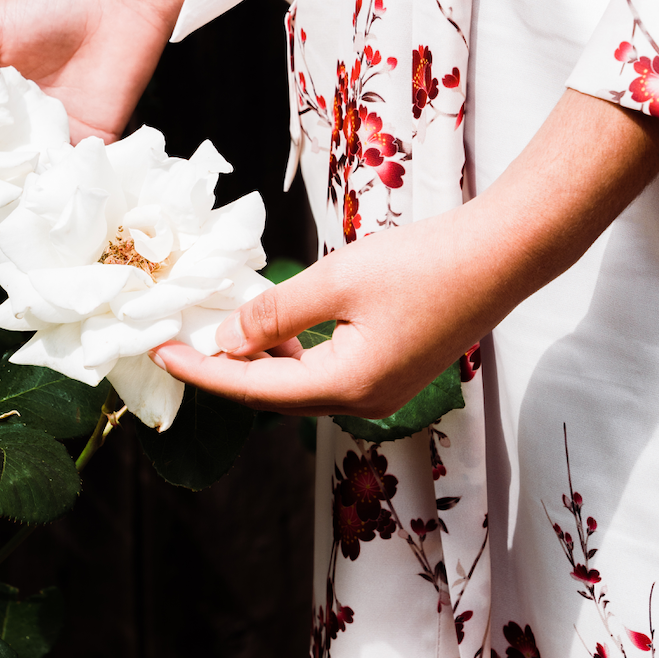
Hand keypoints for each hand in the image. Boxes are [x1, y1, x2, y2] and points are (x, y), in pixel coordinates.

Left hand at [152, 90, 658, 414]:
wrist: (499, 256)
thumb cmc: (422, 263)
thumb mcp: (336, 280)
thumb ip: (276, 313)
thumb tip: (227, 339)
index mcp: (346, 388)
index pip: (254, 388)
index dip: (202, 370)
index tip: (158, 353)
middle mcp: (362, 402)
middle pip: (274, 394)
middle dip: (225, 367)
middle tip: (179, 339)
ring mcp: (381, 390)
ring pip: (300, 382)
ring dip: (260, 357)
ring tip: (220, 326)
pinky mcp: (392, 369)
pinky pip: (326, 369)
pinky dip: (294, 349)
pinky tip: (277, 323)